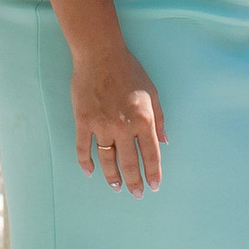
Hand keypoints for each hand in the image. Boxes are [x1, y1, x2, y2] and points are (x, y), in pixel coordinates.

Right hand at [68, 34, 166, 194]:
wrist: (100, 54)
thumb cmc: (129, 70)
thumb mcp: (152, 92)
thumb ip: (159, 118)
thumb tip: (165, 141)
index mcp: (144, 120)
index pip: (151, 155)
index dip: (153, 174)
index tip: (154, 187)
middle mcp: (124, 127)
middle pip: (130, 163)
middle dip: (134, 182)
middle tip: (136, 194)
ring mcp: (102, 125)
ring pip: (107, 160)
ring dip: (112, 177)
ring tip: (116, 187)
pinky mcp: (84, 121)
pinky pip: (84, 148)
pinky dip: (86, 163)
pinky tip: (90, 172)